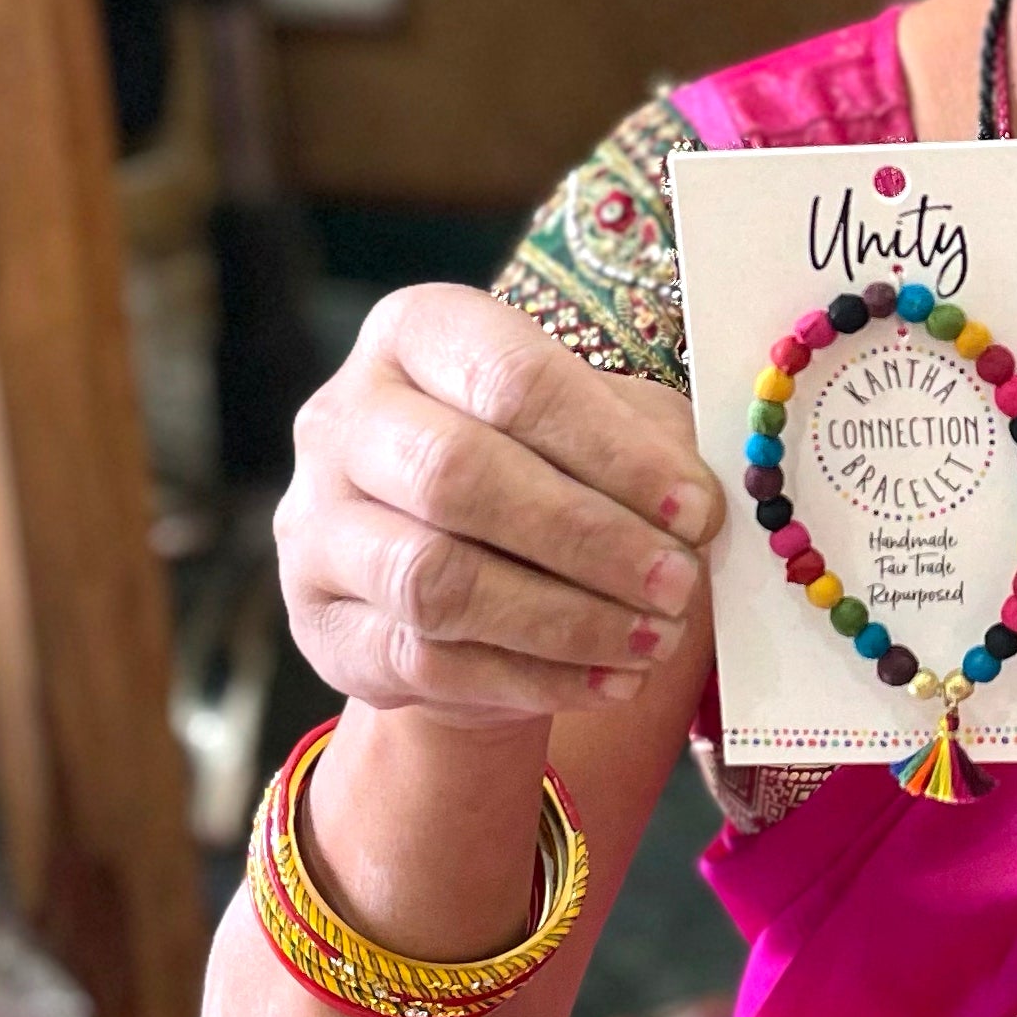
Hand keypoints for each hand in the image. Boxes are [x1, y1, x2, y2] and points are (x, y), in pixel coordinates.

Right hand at [274, 285, 723, 727]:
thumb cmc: (545, 468)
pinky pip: (426, 660)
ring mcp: (317, 526)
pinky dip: (533, 678)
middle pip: (460, 475)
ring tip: (655, 640)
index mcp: (416, 336)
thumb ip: (648, 447)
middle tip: (678, 585)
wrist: (456, 572)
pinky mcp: (321, 625)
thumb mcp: (602, 429)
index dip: (613, 449)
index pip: (513, 377)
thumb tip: (699, 508)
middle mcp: (344, 420)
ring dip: (565, 619)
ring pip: (436, 579)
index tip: (697, 511)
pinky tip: (609, 681)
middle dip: (589, 539)